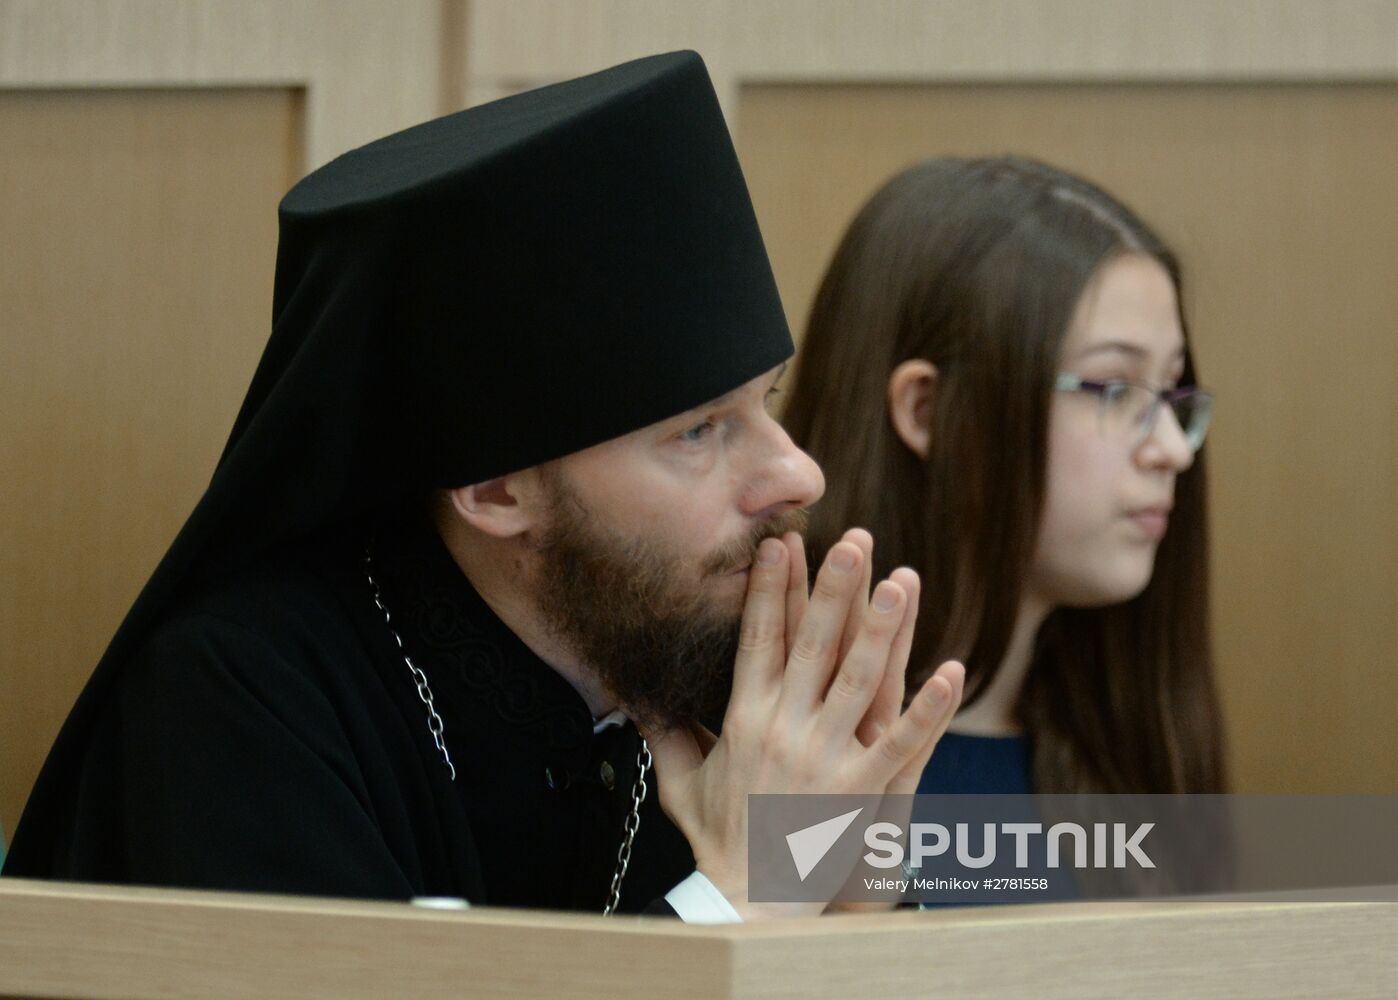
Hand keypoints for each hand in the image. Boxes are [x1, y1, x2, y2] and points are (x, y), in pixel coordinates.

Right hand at [639, 530, 964, 919]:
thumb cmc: (716, 838)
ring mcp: (823, 758)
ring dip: (882, 629)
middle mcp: (783, 728)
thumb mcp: (679, 782)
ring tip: (903, 581)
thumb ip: (664, 735)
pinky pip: (903, 743)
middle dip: (833, 588)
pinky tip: (952, 671)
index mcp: (743, 717)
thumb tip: (637, 701)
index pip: (758, 638)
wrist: (746, 901)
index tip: (780, 543)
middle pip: (812, 644)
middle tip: (853, 540)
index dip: (770, 587)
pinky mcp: (859, 790)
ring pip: (859, 680)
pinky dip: (930, 708)